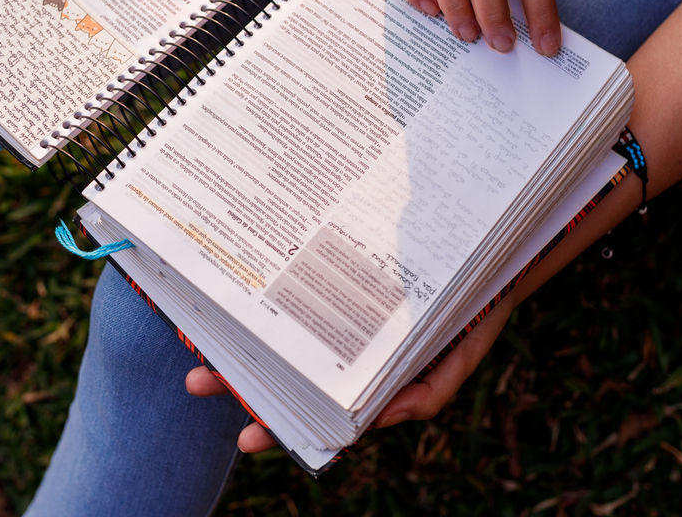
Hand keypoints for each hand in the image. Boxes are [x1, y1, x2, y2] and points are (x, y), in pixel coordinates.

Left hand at [184, 288, 517, 451]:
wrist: (484, 244)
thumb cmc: (474, 307)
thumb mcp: (464, 353)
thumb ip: (428, 393)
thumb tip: (382, 419)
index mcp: (368, 377)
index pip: (317, 412)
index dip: (281, 426)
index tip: (246, 438)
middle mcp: (344, 347)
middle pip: (283, 372)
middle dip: (239, 380)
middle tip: (198, 381)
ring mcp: (334, 309)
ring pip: (278, 331)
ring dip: (239, 336)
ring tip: (198, 337)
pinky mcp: (332, 268)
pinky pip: (291, 284)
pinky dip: (261, 290)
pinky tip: (232, 287)